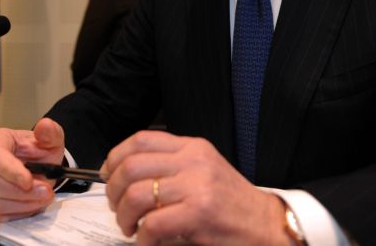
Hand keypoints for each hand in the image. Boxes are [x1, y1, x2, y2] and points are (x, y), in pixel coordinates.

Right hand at [0, 117, 64, 220]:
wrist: (37, 166)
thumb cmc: (38, 152)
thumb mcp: (50, 140)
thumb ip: (51, 133)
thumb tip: (46, 125)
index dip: (10, 171)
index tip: (29, 181)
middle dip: (19, 191)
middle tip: (44, 191)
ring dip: (21, 203)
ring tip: (43, 197)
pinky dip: (18, 211)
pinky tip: (33, 203)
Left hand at [103, 130, 288, 244]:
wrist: (266, 225)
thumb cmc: (231, 202)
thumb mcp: (203, 170)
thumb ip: (172, 165)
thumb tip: (126, 172)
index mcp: (192, 147)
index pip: (140, 140)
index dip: (115, 157)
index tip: (108, 175)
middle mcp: (193, 161)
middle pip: (131, 166)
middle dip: (114, 191)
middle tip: (118, 209)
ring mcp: (197, 186)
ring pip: (136, 195)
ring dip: (124, 217)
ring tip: (131, 228)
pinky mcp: (199, 214)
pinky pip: (152, 224)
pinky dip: (142, 238)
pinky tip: (147, 242)